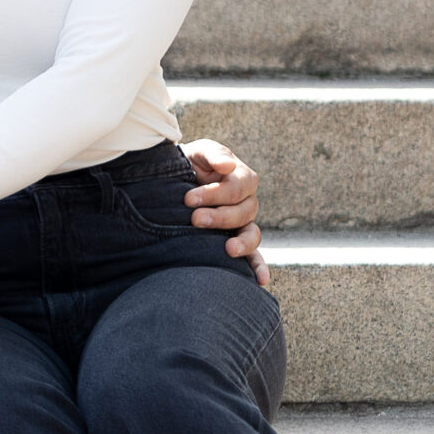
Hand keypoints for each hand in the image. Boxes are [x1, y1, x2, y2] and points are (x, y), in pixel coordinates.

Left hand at [184, 140, 270, 287]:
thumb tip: (228, 165)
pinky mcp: (236, 241)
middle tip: (194, 219)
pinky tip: (261, 281)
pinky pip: (254, 256)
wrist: (173, 183)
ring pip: (252, 234)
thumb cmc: (189, 164)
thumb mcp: (199, 152)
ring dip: (242, 243)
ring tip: (227, 249)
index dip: (215, 194)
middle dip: (220, 217)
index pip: (238, 188)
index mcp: (241, 178)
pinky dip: (258, 268)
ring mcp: (243, 224)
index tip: (188, 199)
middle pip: (245, 212)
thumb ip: (214, 155)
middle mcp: (247, 202)